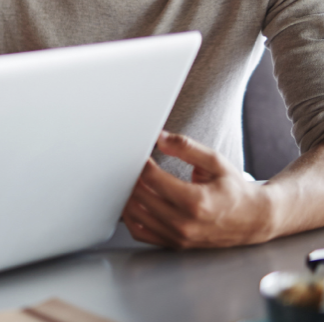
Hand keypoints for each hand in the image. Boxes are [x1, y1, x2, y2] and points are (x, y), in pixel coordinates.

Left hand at [122, 131, 273, 248]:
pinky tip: (134, 202)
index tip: (138, 153)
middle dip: (131, 177)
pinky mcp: (175, 244)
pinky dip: (131, 218)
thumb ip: (186, 147)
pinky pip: (140, 232)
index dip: (140, 163)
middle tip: (131, 164)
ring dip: (128, 195)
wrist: (254, 219)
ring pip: (134, 215)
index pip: (151, 178)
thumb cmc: (235, 190)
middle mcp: (185, 223)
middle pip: (139, 196)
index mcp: (196, 201)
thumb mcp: (215, 162)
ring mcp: (178, 237)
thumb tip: (159, 137)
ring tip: (132, 181)